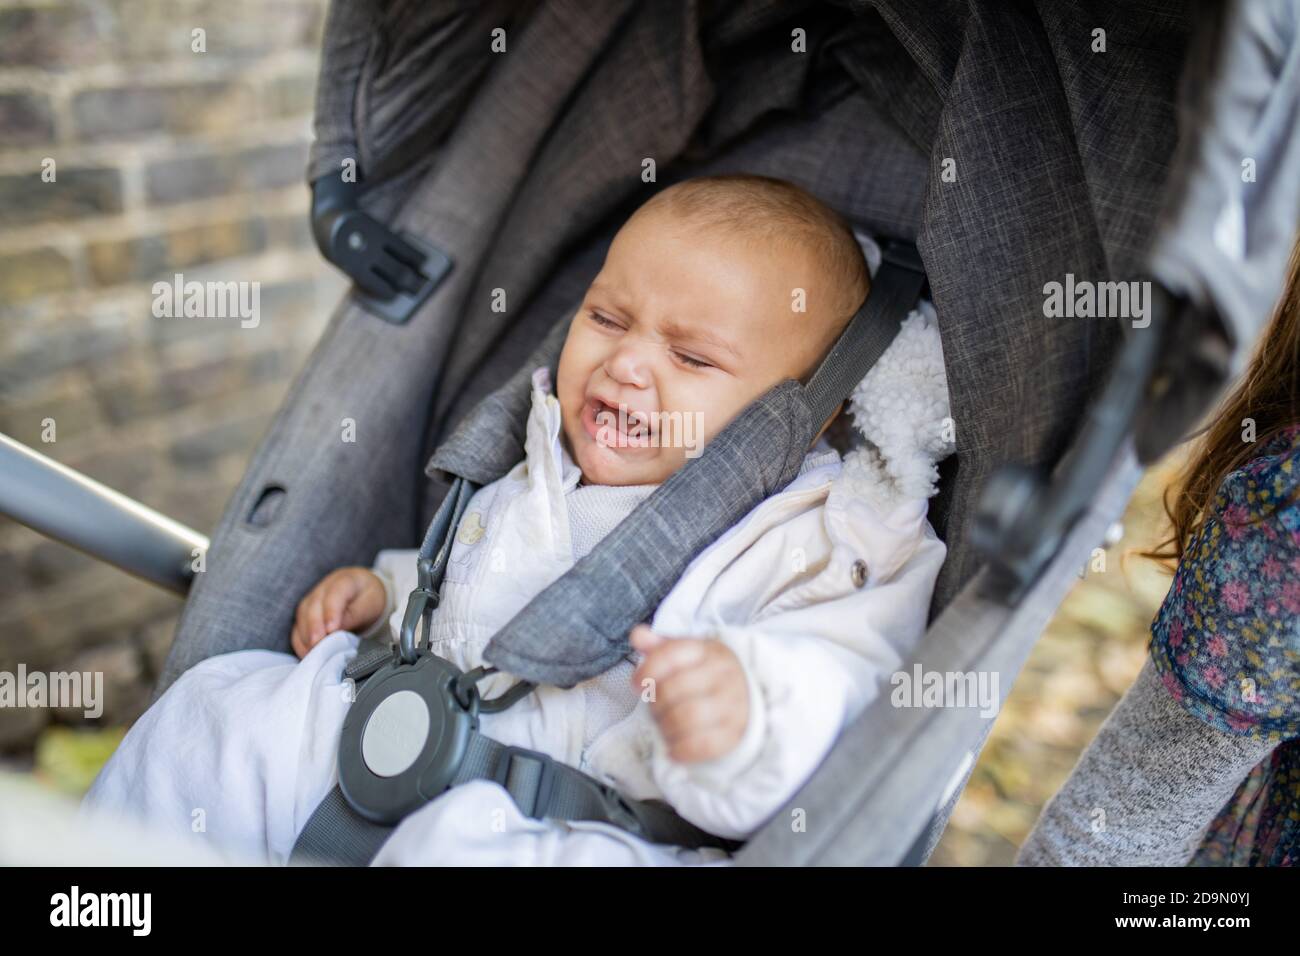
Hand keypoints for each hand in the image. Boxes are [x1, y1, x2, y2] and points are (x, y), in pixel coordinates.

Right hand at [291, 567, 387, 658]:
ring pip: (302, 616)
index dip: (331, 612)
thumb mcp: (370, 605)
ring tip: (313, 652)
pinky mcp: (305, 614)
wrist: (363, 594)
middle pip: (313, 606)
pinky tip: (307, 654)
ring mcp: (312, 600)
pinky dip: (300, 642)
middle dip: (314, 627)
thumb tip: (336, 630)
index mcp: (345, 580)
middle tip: (318, 644)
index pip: (334, 594)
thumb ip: (354, 615)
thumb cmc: (369, 599)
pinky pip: (298, 627)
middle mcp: (323, 588)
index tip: (332, 630)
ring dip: (306, 636)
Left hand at [629, 624, 748, 762]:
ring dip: (666, 727)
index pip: (672, 654)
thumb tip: (638, 635)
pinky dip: (681, 750)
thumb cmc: (708, 677)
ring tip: (664, 727)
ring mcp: (733, 706)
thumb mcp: (688, 656)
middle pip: (674, 689)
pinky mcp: (735, 734)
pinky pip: (703, 745)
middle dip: (655, 703)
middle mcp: (724, 676)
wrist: (750, 701)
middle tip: (655, 709)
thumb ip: (661, 647)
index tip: (636, 684)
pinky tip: (673, 749)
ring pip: (688, 717)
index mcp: (710, 651)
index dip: (647, 670)